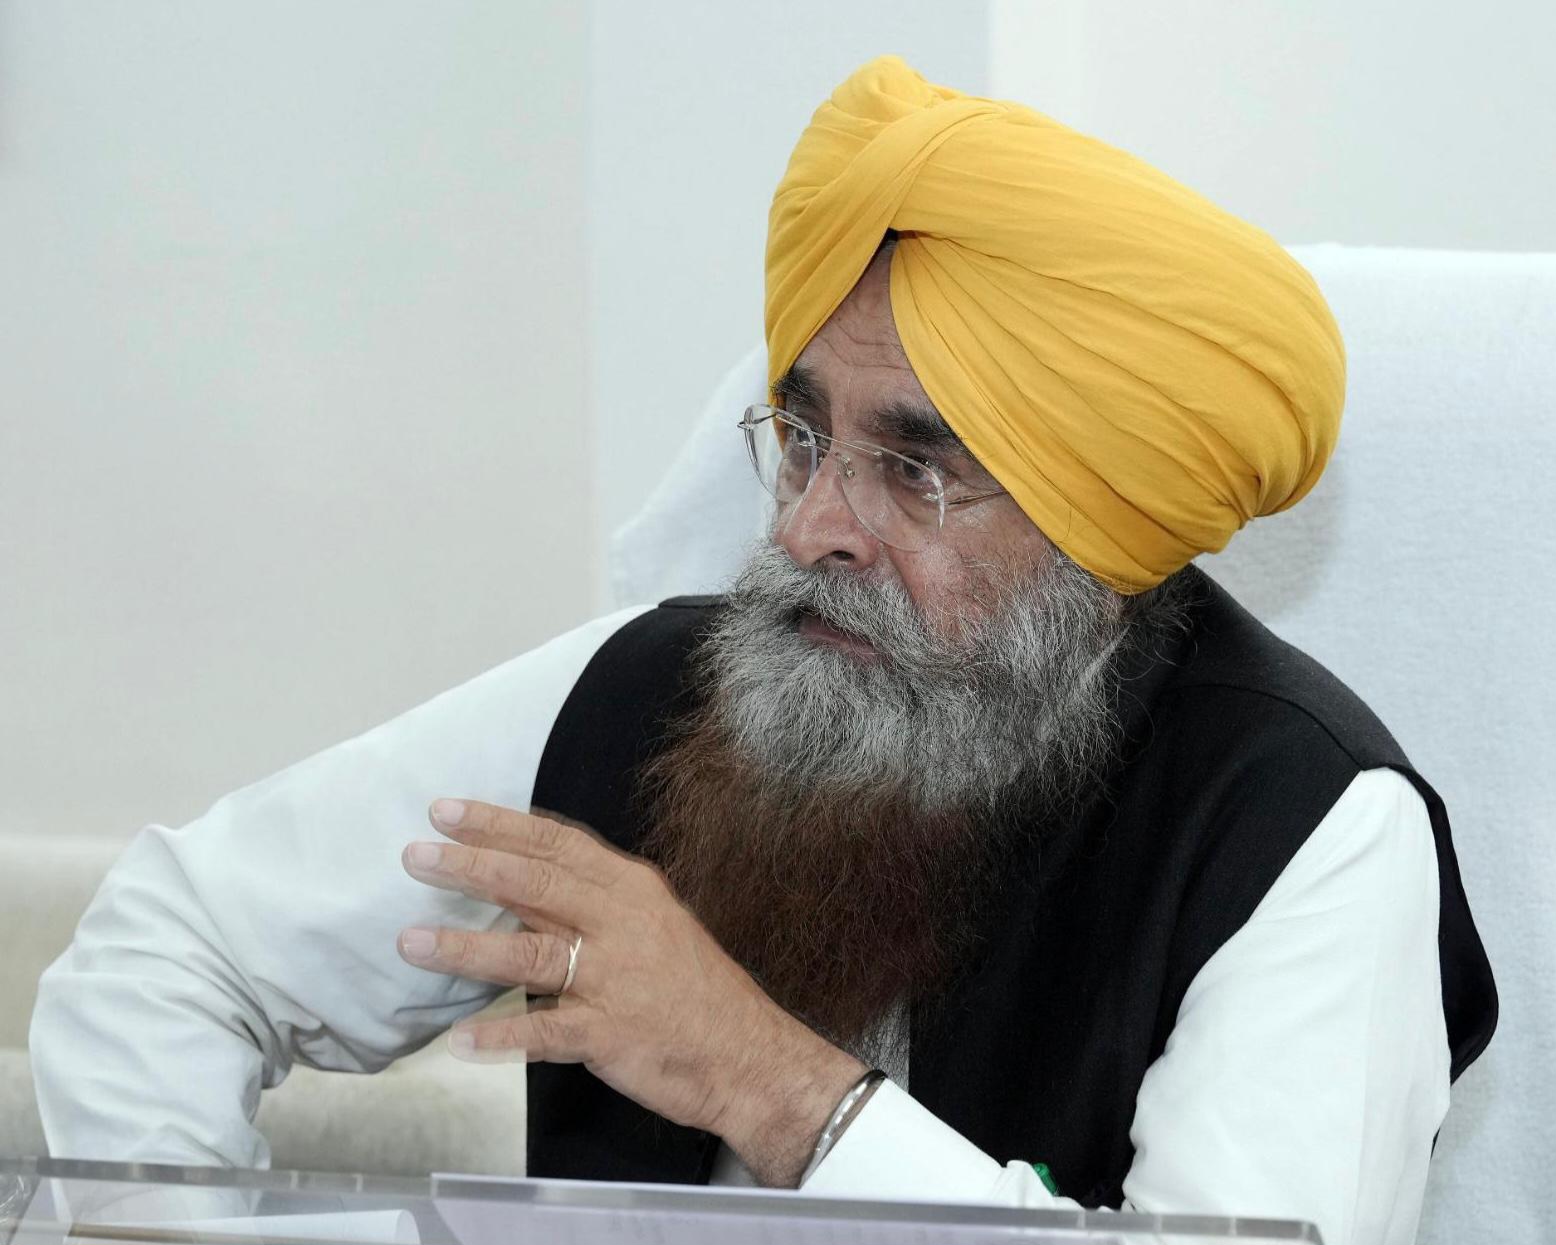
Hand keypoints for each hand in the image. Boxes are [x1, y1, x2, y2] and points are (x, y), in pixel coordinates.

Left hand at [397, 798, 866, 1184]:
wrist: (749, 1055)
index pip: (556, 845)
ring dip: (466, 948)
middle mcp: (621, 923)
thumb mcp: (654, 924)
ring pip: (530, 954)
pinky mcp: (610, 1034)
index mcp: (630, 889)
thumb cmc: (694, 989)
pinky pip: (546, 1034)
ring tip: (410, 942)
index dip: (498, 825)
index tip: (446, 811)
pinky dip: (503, 1038)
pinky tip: (461, 1041)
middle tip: (416, 856)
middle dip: (471, 867)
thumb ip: (593, 903)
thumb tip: (520, 886)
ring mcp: (615, 979)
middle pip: (536, 886)